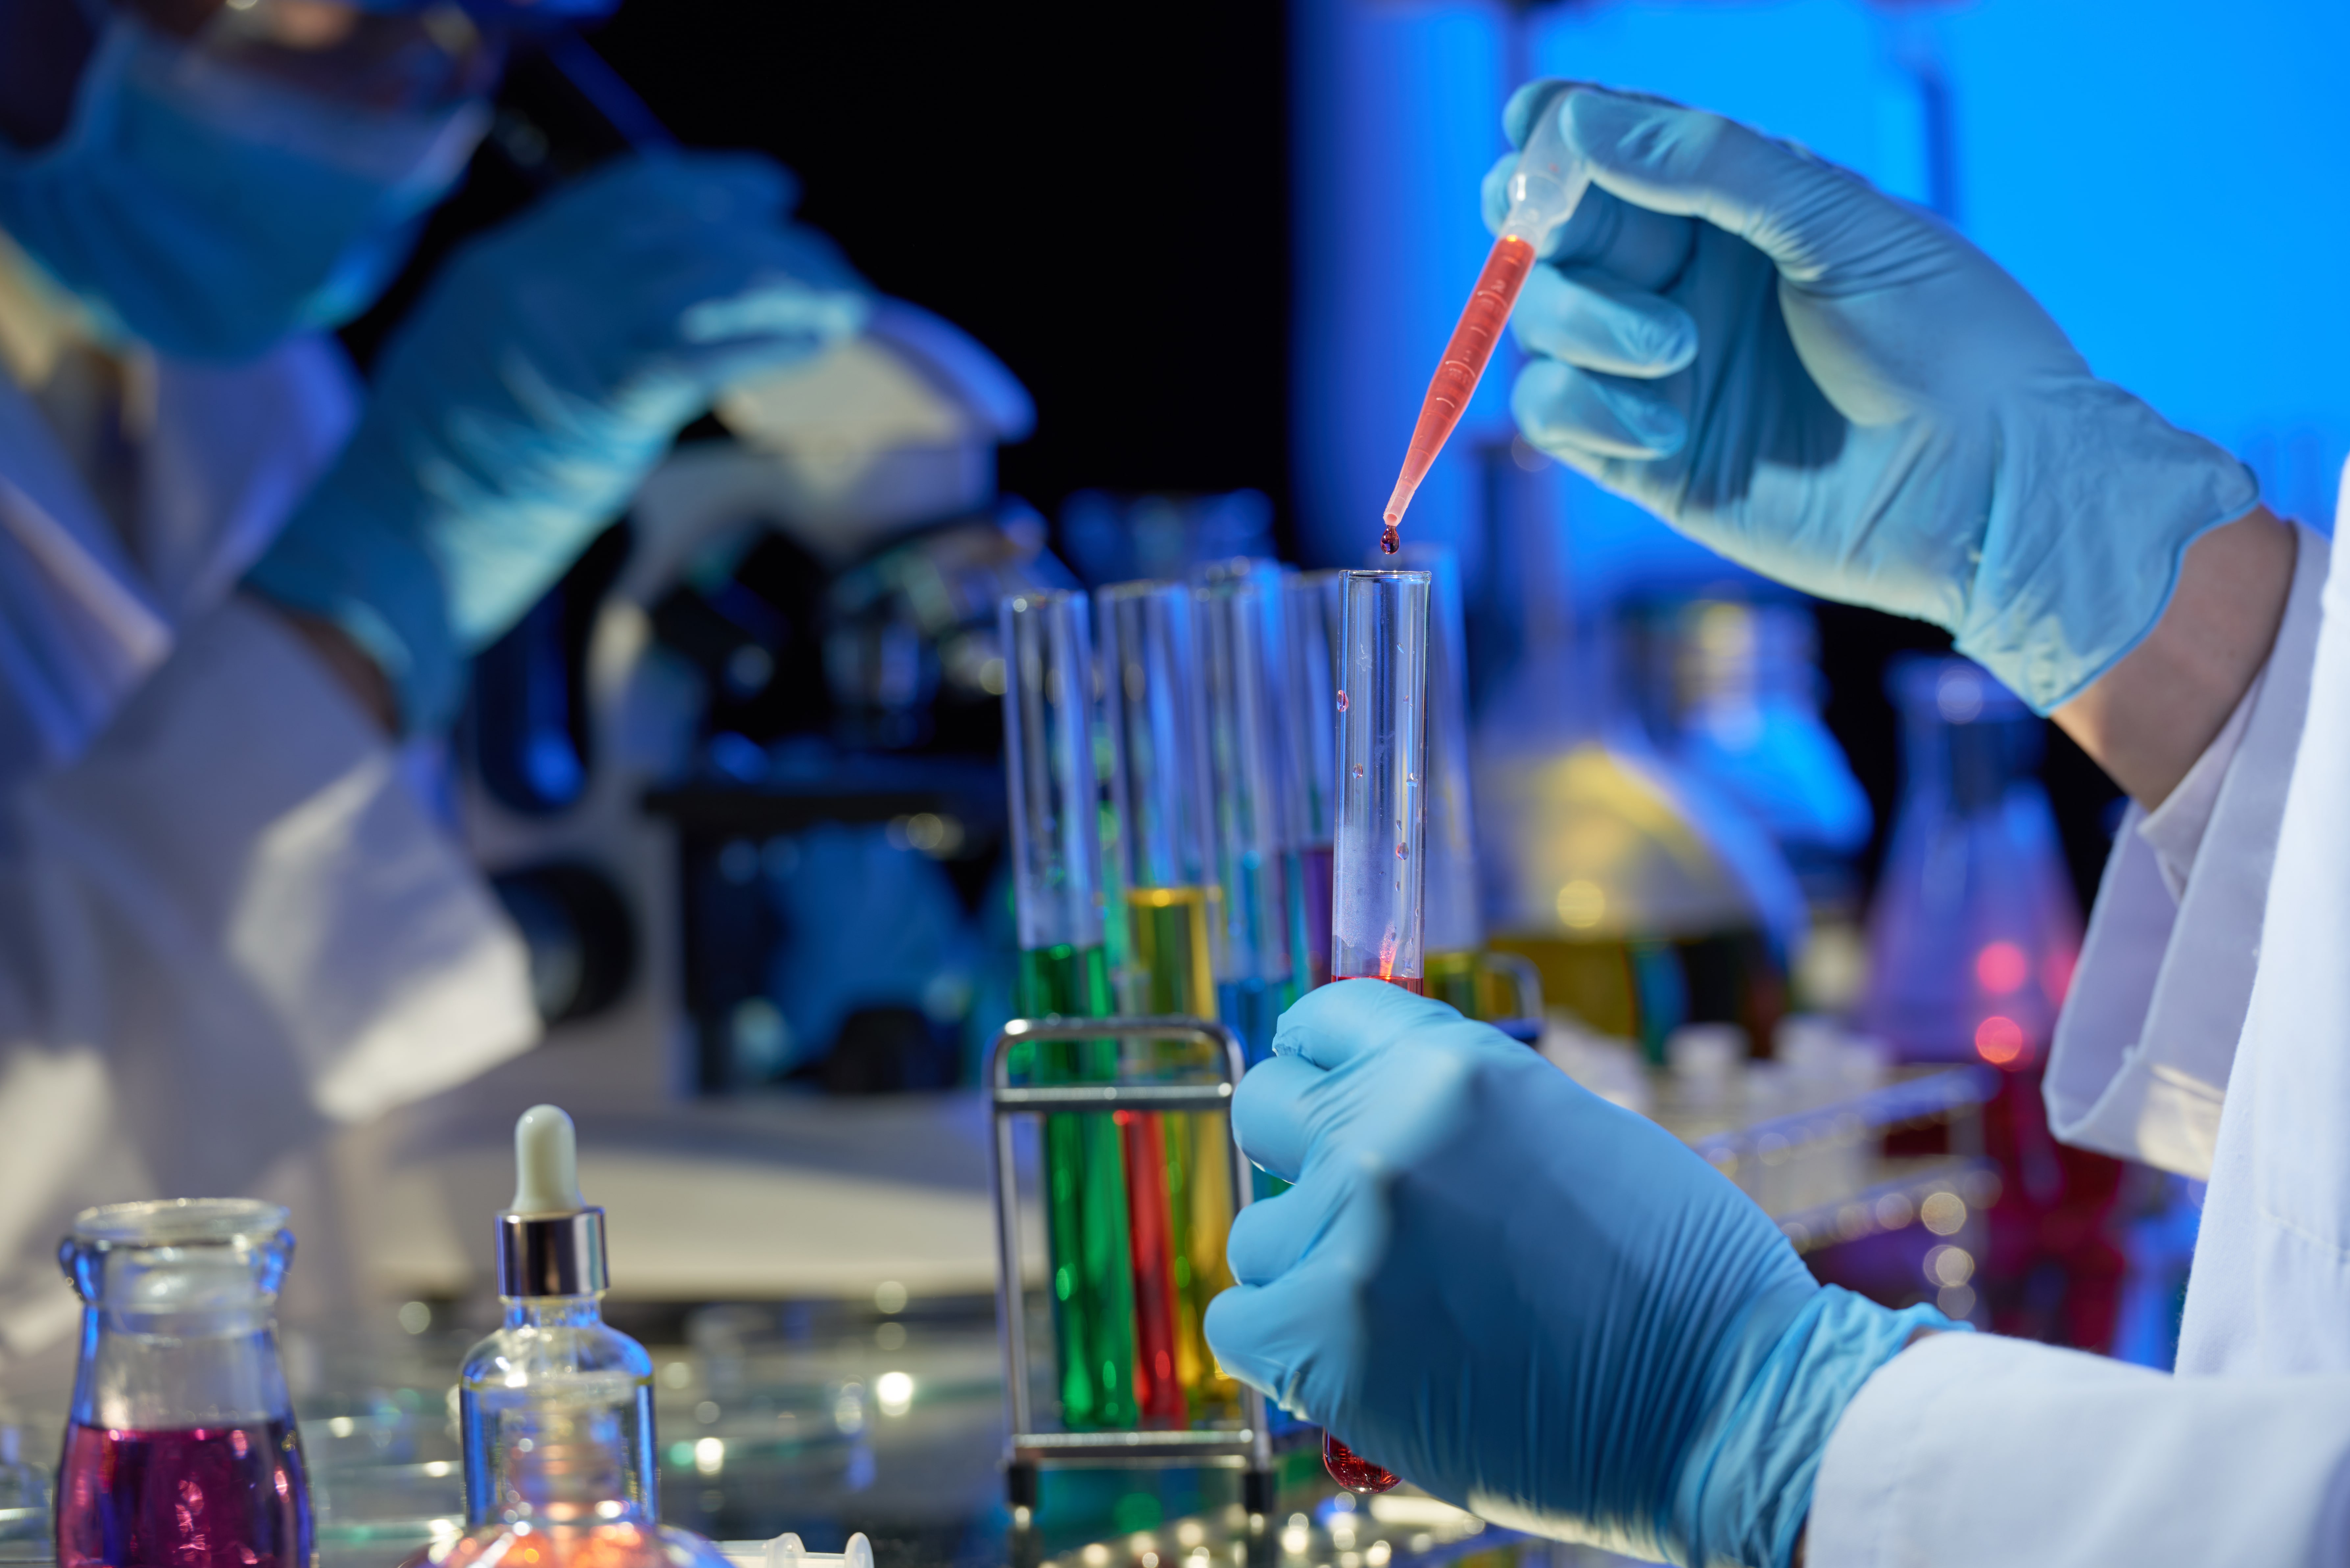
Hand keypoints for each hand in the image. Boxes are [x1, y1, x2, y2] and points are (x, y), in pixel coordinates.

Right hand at [247, 151, 868, 729]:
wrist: (378, 559)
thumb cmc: (427, 496)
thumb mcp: (476, 377)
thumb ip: (544, 339)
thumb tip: (629, 335)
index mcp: (498, 269)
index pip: (622, 197)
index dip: (706, 187)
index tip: (765, 193)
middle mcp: (530, 280)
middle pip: (676, 224)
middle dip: (764, 234)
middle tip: (824, 258)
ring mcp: (562, 334)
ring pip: (704, 277)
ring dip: (788, 284)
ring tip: (842, 299)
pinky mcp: (599, 399)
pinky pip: (707, 349)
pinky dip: (772, 339)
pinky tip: (818, 339)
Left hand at [1204, 981, 1947, 1567]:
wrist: (1726, 1401)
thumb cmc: (1674, 1272)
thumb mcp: (1566, 1129)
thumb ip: (1458, 1113)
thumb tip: (1378, 1104)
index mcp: (1447, 1067)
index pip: (1319, 1024)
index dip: (1323, 1062)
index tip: (1330, 1094)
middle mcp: (1383, 1138)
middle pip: (1266, 1112)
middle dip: (1305, 1155)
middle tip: (1363, 1211)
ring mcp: (1348, 1243)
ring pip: (1258, 1234)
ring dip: (1309, 1265)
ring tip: (1398, 1306)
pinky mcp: (1326, 1346)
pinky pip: (1239, 1322)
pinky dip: (1283, 1344)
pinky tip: (1353, 1356)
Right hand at [1490, 84, 2254, 712]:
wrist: (1992, 486)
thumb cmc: (1947, 341)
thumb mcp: (1839, 224)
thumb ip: (1709, 166)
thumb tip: (1575, 118)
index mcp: (1732, 210)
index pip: (1611, 151)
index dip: (1558, 131)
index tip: (1536, 125)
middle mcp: (1682, 284)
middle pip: (1551, 234)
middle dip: (1535, 222)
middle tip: (1541, 225)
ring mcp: (1658, 372)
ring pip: (1541, 323)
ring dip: (1583, 322)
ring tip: (1678, 350)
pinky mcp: (1647, 459)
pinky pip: (1553, 415)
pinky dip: (1585, 406)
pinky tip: (1665, 422)